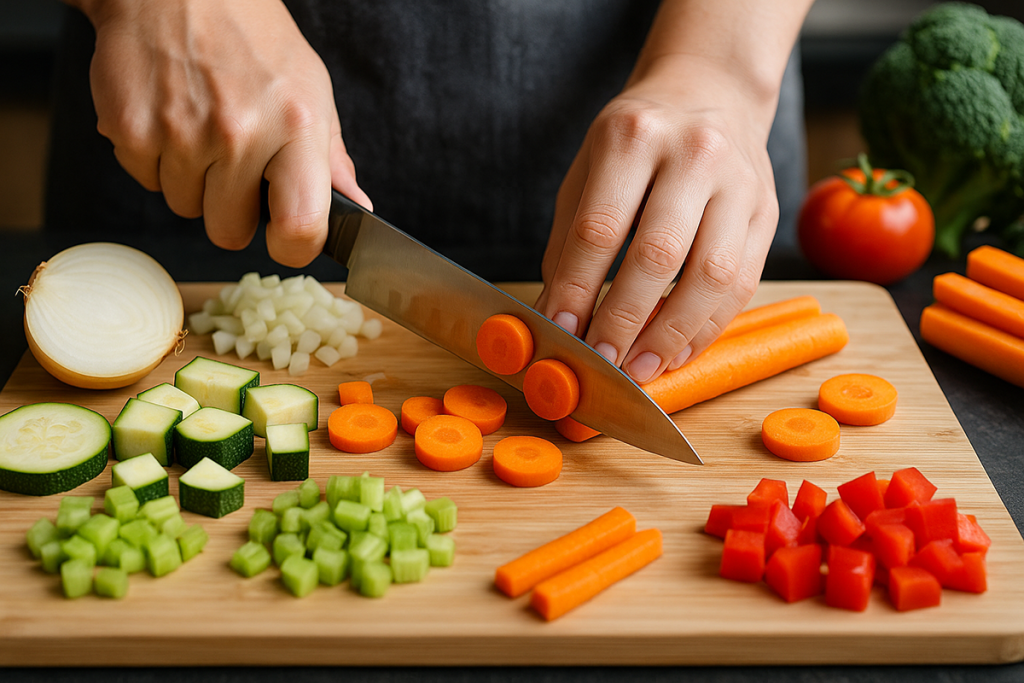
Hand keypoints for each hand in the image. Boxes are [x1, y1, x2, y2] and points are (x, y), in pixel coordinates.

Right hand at [77, 0, 370, 266]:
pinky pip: (146, 182)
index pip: (300, 226)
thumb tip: (358, 208)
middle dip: (231, 210)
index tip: (287, 236)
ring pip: (184, 209)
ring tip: (202, 129)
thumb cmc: (252, 39)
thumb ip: (332, 159)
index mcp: (296, 125)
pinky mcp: (129, 129)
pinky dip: (156, 161)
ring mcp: (180, 133)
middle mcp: (240, 132)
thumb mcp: (311, 89)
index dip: (294, 246)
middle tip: (235, 165)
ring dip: (193, 182)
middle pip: (228, 233)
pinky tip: (170, 118)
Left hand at [536, 54, 779, 383]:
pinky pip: (742, 283)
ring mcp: (739, 181)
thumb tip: (556, 316)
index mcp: (633, 136)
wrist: (710, 91)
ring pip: (712, 275)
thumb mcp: (588, 168)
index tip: (562, 331)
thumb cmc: (637, 141)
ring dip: (672, 334)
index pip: (600, 227)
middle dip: (624, 318)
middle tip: (601, 359)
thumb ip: (568, 240)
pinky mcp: (766, 211)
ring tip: (641, 368)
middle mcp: (693, 153)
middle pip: (658, 253)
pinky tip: (677, 350)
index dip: (578, 288)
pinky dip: (707, 327)